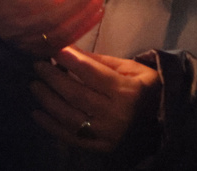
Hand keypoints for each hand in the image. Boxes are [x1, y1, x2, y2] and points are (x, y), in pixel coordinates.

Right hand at [0, 0, 103, 56]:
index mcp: (10, 9)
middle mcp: (20, 30)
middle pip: (55, 17)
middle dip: (80, 0)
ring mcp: (31, 43)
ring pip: (62, 32)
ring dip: (85, 15)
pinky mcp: (41, 51)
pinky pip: (66, 42)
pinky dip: (84, 28)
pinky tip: (98, 13)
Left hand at [30, 47, 161, 153]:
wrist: (162, 123)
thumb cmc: (145, 89)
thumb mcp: (130, 69)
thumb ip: (100, 61)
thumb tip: (70, 50)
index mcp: (128, 91)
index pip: (92, 73)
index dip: (71, 60)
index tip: (53, 49)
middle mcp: (116, 115)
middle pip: (77, 94)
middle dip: (53, 78)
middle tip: (37, 65)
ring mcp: (106, 134)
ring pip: (69, 116)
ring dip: (47, 100)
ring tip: (34, 85)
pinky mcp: (99, 147)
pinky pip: (70, 137)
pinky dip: (50, 125)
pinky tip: (36, 113)